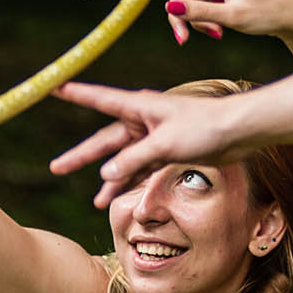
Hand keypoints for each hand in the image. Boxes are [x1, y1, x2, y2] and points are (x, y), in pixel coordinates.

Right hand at [47, 82, 252, 207]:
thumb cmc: (206, 127)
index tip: (50, 89)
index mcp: (139, 106)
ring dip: (111, 180)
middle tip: (55, 168)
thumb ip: (134, 159)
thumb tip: (106, 175)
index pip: (97, 99)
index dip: (73, 95)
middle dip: (81, 156)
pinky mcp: (168, 150)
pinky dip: (132, 182)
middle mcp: (143, 119)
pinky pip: (141, 168)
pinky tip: (121, 199)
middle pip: (105, 140)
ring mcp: (155, 136)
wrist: (241, 131)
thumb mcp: (166, 144)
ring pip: (123, 159)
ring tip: (96, 203)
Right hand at [163, 0, 292, 44]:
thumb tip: (170, 8)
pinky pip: (200, 1)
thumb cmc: (269, 13)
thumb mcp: (233, 16)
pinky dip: (204, 16)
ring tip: (216, 33)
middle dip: (182, 13)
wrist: (292, 18)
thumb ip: (199, 11)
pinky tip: (217, 28)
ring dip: (196, 18)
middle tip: (185, 38)